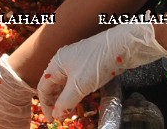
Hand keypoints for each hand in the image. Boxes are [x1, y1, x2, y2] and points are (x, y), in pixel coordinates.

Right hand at [39, 24, 166, 121]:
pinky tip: (81, 99)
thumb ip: (66, 101)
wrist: (122, 45)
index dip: (46, 104)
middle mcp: (63, 61)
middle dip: (55, 102)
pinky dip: (75, 92)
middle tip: (61, 117)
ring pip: (65, 83)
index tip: (52, 120)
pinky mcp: (88, 63)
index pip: (43, 87)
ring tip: (71, 111)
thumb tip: (56, 115)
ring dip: (65, 98)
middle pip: (53, 84)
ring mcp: (76, 61)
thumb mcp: (80, 85)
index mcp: (56, 63)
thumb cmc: (97, 62)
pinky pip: (76, 81)